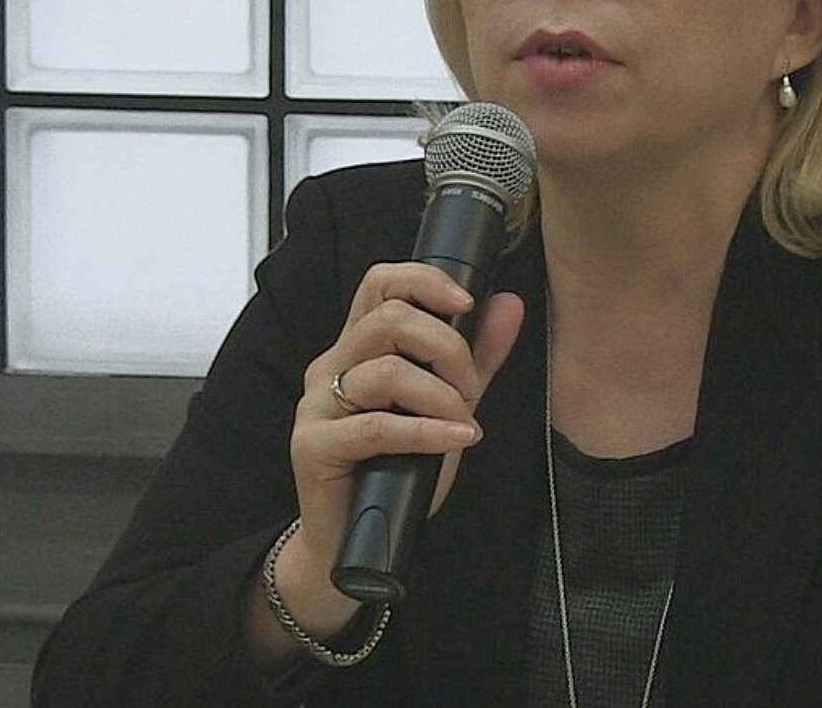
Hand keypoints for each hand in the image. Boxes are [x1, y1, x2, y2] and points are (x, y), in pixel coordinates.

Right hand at [253, 263, 523, 654]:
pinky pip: (377, 425)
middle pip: (388, 319)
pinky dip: (427, 431)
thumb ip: (477, 355)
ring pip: (386, 371)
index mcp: (357, 347)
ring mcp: (316, 406)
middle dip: (447, 347)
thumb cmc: (398, 469)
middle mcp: (330, 367)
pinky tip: (456, 439)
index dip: (424, 281)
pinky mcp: (312, 446)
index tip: (467, 302)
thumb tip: (509, 303)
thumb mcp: (448, 404)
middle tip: (472, 386)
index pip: (379, 284)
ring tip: (463, 421)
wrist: (357, 540)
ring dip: (441, 395)